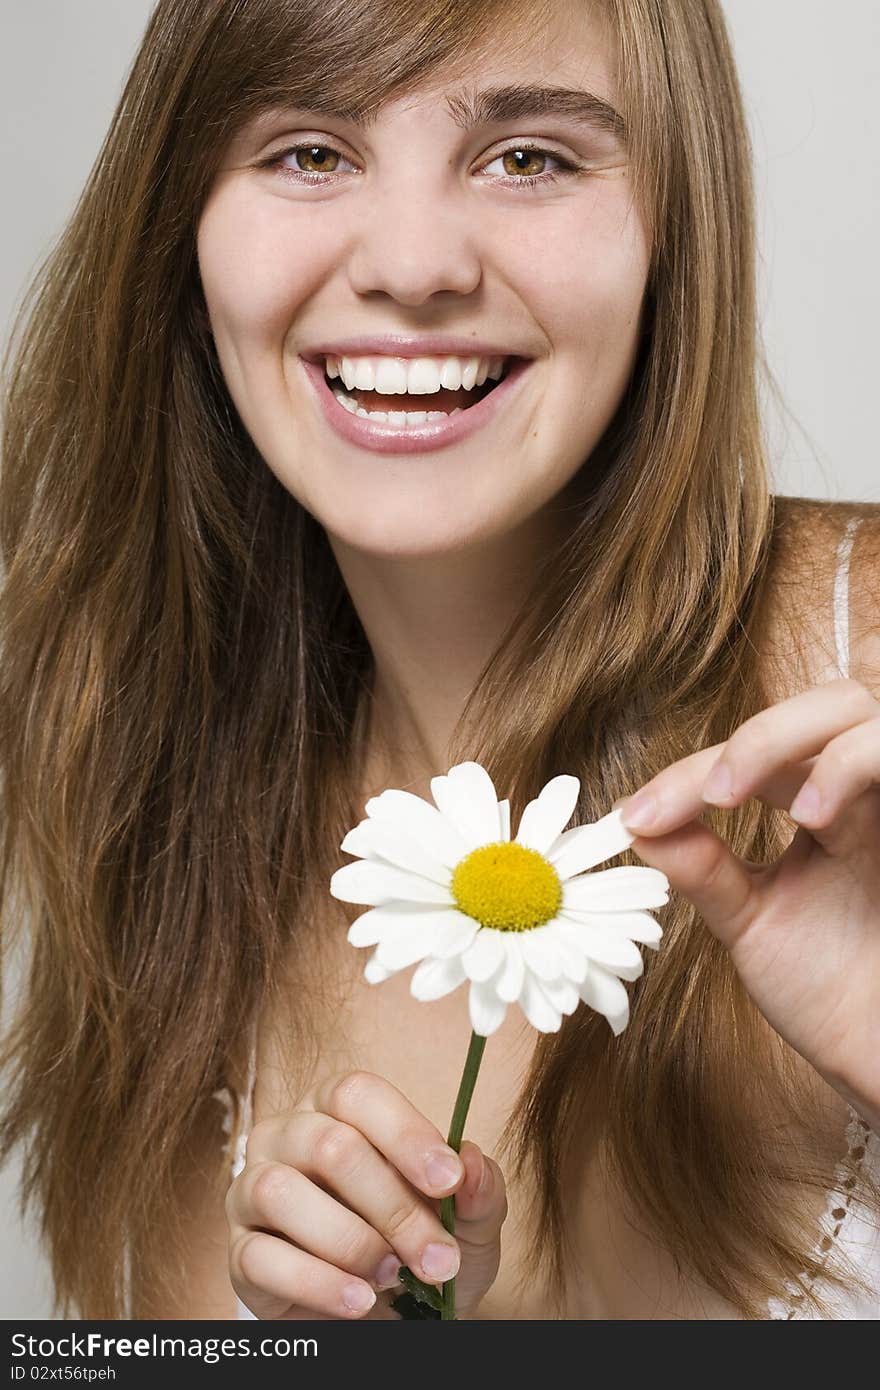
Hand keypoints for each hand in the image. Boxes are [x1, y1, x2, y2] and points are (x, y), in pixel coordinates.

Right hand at [226, 1070, 506, 1318]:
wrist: (391, 1314)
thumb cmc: (421, 1245)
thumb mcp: (467, 1223)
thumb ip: (478, 1191)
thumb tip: (471, 1163)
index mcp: (337, 1107)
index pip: (357, 1094)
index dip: (405, 1133)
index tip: (449, 1181)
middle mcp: (287, 1135)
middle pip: (330, 1146)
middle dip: (393, 1207)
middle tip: (438, 1258)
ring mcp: (253, 1190)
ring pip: (281, 1192)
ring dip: (350, 1240)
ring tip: (391, 1276)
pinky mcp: (241, 1252)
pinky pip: (261, 1258)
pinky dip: (317, 1283)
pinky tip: (360, 1302)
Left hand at [616, 678, 879, 1126]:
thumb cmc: (835, 992)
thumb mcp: (753, 922)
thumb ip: (703, 868)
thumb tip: (634, 821)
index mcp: (827, 805)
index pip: (758, 754)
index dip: (691, 776)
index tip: (636, 818)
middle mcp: (867, 792)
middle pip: (826, 703)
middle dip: (759, 736)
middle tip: (711, 796)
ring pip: (857, 709)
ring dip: (794, 743)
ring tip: (750, 804)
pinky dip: (851, 765)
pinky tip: (817, 816)